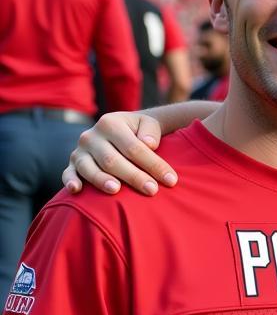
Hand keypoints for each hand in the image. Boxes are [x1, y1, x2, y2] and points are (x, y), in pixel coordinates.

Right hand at [62, 112, 176, 196]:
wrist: (120, 131)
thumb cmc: (139, 132)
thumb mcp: (148, 124)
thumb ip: (151, 131)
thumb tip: (149, 144)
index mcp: (111, 124)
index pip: (134, 148)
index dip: (154, 165)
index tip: (171, 180)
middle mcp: (91, 136)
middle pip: (112, 160)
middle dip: (134, 176)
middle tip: (152, 190)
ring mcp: (80, 151)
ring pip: (89, 168)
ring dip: (101, 180)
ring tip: (116, 190)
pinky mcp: (73, 164)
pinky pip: (68, 173)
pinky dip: (70, 181)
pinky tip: (76, 190)